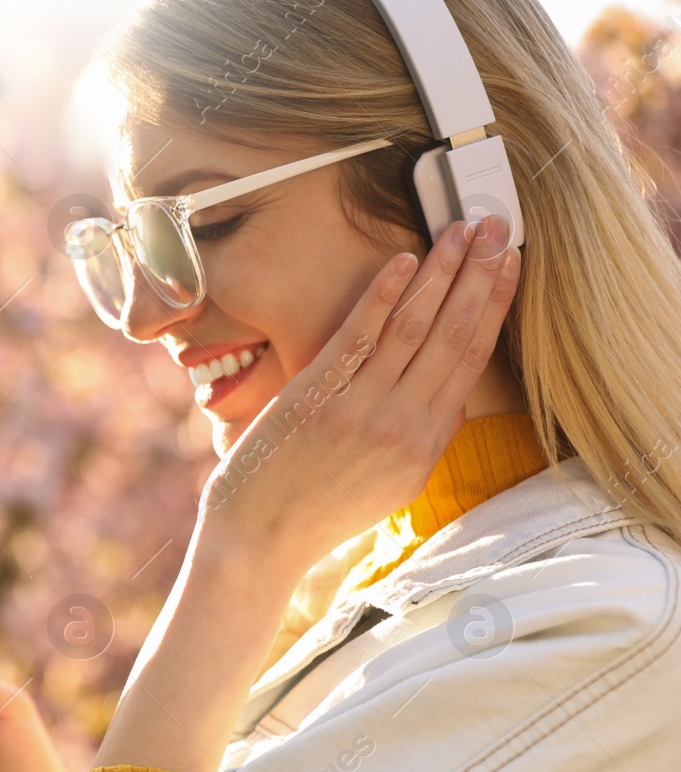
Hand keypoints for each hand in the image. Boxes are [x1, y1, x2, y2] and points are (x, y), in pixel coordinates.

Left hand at [202, 214, 521, 571]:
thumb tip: (446, 398)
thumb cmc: (315, 514)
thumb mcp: (388, 486)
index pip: (472, 362)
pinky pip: (359, 337)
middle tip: (501, 227)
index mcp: (426, 447)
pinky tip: (404, 260)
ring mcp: (361, 411)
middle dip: (481, 276)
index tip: (512, 266)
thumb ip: (420, 440)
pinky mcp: (318, 399)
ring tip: (464, 228)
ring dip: (442, 273)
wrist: (258, 544)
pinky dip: (383, 296)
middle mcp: (404, 426)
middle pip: (455, 336)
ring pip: (415, 329)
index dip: (495, 308)